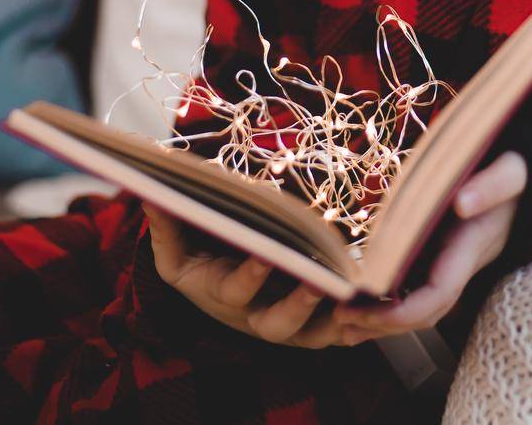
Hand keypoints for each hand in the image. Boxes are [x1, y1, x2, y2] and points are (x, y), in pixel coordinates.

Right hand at [143, 203, 353, 348]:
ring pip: (314, 334)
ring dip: (338, 321)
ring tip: (358, 301)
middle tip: (321, 284)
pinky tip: (380, 309)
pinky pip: (339, 333)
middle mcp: (256, 317)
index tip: (266, 254)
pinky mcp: (312, 327)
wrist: (216, 288)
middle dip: (300, 306)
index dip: (251, 275)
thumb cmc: (198, 261)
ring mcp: (287, 326)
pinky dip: (360, 326)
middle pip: (278, 325)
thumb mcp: (174, 249)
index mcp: (222, 295)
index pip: (235, 289)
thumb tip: (151, 196)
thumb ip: (165, 225)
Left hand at [331, 151, 525, 343]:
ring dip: (381, 320)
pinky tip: (359, 307)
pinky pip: (414, 289)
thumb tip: (463, 202)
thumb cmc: (514, 168)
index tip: (365, 312)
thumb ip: (493, 185)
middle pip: (425, 311)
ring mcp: (451, 263)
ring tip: (340, 325)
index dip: (403, 311)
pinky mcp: (441, 256)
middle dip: (384, 323)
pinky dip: (387, 303)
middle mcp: (461, 264)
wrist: (522, 174)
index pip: (439, 294)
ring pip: (418, 306)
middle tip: (338, 321)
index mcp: (472, 246)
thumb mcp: (511, 171)